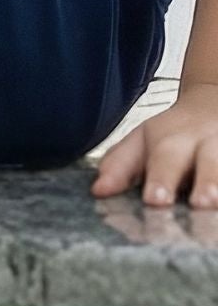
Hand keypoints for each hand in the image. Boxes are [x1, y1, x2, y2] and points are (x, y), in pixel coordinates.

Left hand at [92, 81, 217, 206]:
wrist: (215, 102)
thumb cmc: (175, 133)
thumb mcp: (142, 141)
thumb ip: (120, 165)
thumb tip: (99, 191)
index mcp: (172, 139)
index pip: (164, 158)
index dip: (160, 178)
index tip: (154, 199)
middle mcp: (208, 144)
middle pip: (209, 162)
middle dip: (207, 182)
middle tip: (201, 203)